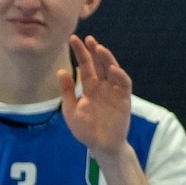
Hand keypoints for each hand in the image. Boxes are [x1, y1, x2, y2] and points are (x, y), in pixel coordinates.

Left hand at [59, 35, 133, 157]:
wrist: (100, 145)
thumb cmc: (85, 129)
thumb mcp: (71, 109)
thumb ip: (67, 91)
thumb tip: (61, 71)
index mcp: (90, 87)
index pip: (85, 65)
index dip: (80, 52)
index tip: (73, 39)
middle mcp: (102, 86)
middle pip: (99, 64)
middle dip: (94, 51)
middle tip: (88, 39)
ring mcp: (114, 91)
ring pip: (112, 70)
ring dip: (107, 59)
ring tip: (99, 48)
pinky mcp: (124, 99)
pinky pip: (124, 85)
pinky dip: (119, 76)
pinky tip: (112, 69)